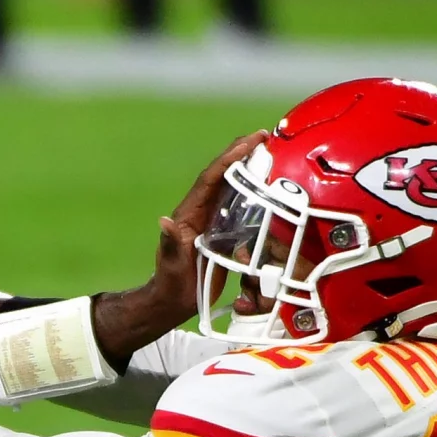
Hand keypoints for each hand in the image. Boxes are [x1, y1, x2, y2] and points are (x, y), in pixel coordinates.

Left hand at [149, 129, 270, 317]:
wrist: (174, 300)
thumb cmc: (171, 284)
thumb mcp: (172, 266)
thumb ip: (170, 245)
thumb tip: (164, 221)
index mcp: (189, 214)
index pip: (210, 179)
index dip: (228, 159)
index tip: (250, 142)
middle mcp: (200, 211)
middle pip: (222, 176)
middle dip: (241, 154)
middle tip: (265, 136)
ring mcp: (211, 219)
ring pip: (232, 187)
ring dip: (250, 169)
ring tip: (272, 152)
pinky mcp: (222, 230)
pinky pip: (240, 205)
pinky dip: (254, 192)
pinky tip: (272, 186)